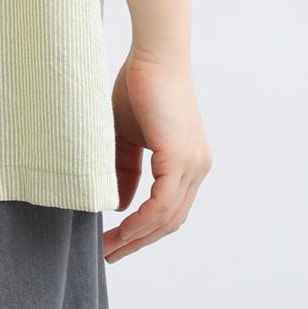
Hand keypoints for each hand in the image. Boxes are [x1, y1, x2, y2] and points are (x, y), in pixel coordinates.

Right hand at [103, 49, 212, 262]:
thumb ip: (125, 168)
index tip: (115, 241)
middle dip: (139, 242)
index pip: (169, 210)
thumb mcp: (126, 134)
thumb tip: (121, 206)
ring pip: (168, 217)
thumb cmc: (139, 84)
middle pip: (171, 221)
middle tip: (110, 254)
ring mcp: (193, 165)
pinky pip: (163, 203)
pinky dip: (143, 220)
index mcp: (187, 162)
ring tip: (111, 247)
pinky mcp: (181, 158)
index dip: (143, 230)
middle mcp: (197, 168)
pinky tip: (123, 228)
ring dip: (138, 237)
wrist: (154, 54)